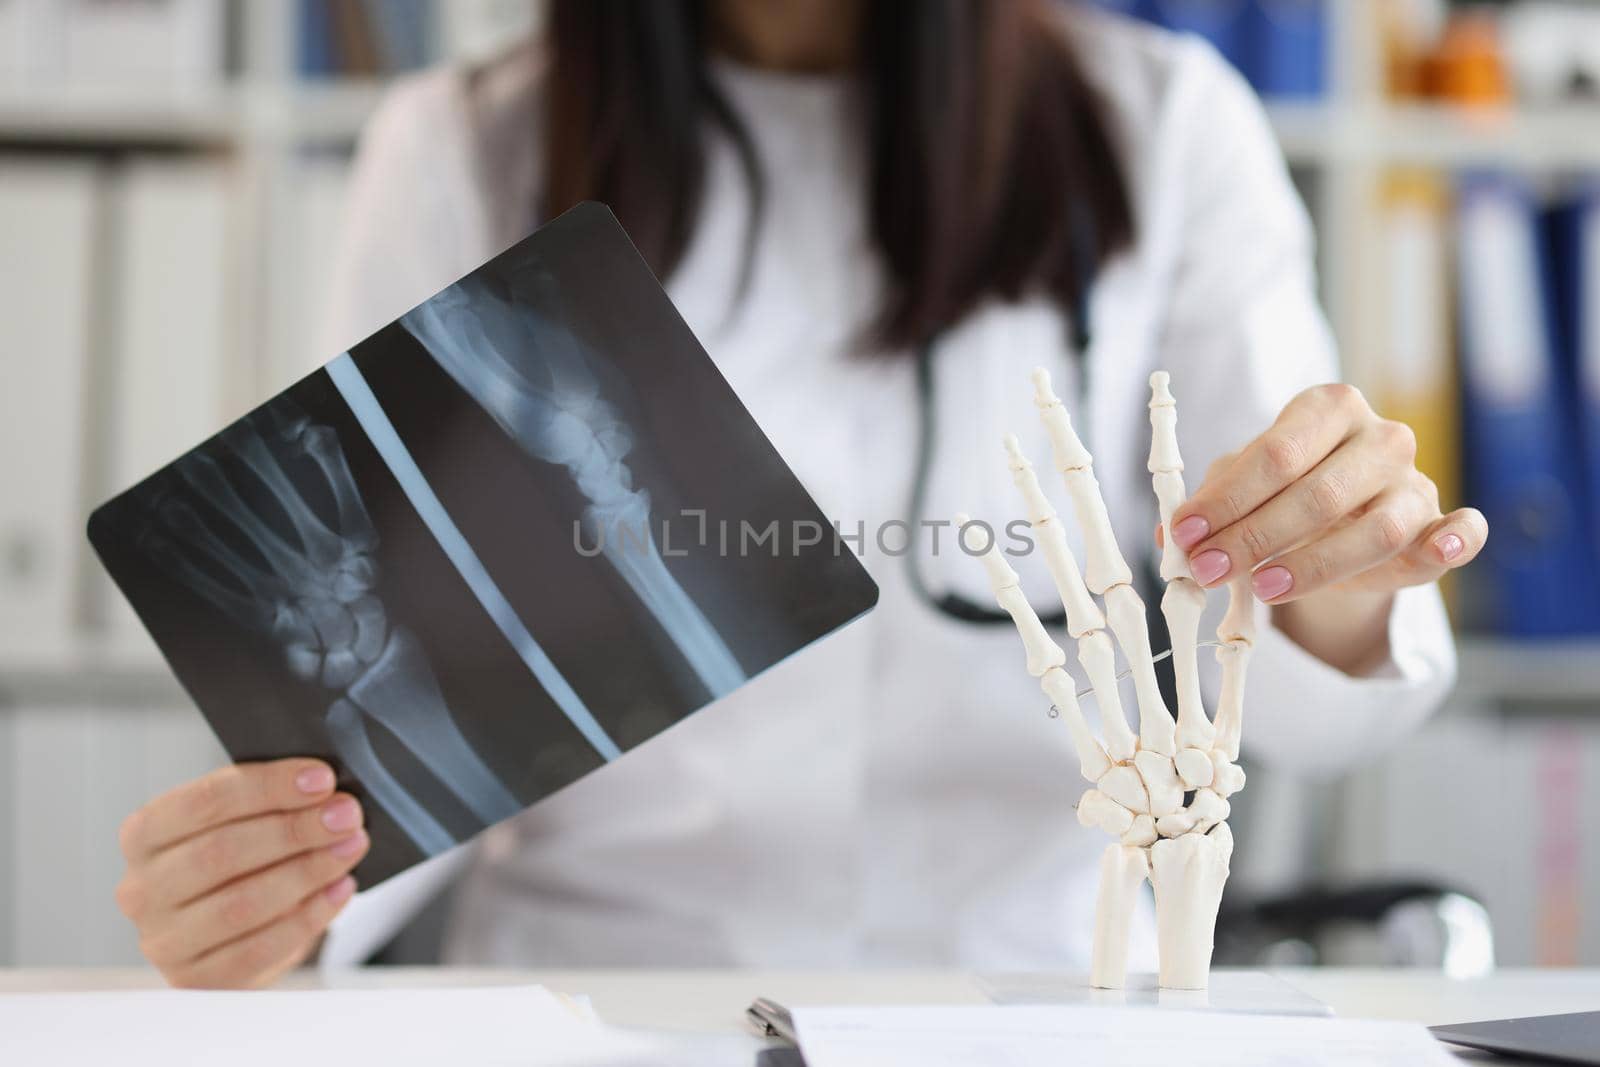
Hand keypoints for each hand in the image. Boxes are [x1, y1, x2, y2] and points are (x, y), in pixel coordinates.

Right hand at [116, 759, 367, 987]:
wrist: (228, 931)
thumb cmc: (235, 862)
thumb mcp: (239, 821)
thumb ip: (266, 802)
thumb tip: (322, 791)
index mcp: (144, 834)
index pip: (203, 802)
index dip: (267, 787)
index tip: (322, 779)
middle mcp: (142, 889)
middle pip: (221, 852)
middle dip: (294, 830)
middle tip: (345, 816)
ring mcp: (163, 940)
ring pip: (241, 904)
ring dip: (308, 871)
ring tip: (350, 847)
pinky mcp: (194, 979)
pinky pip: (258, 949)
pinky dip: (309, 916)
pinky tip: (339, 889)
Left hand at [1168, 384, 1486, 604]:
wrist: (1343, 509)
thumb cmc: (1286, 487)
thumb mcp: (1244, 485)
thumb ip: (1212, 504)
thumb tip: (1170, 540)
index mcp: (1327, 409)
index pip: (1275, 454)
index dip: (1226, 501)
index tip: (1185, 535)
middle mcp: (1380, 437)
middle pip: (1317, 494)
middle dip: (1253, 538)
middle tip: (1207, 570)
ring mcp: (1416, 480)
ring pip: (1375, 529)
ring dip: (1314, 565)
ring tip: (1262, 587)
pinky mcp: (1440, 523)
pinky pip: (1463, 530)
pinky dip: (1459, 537)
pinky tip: (1443, 546)